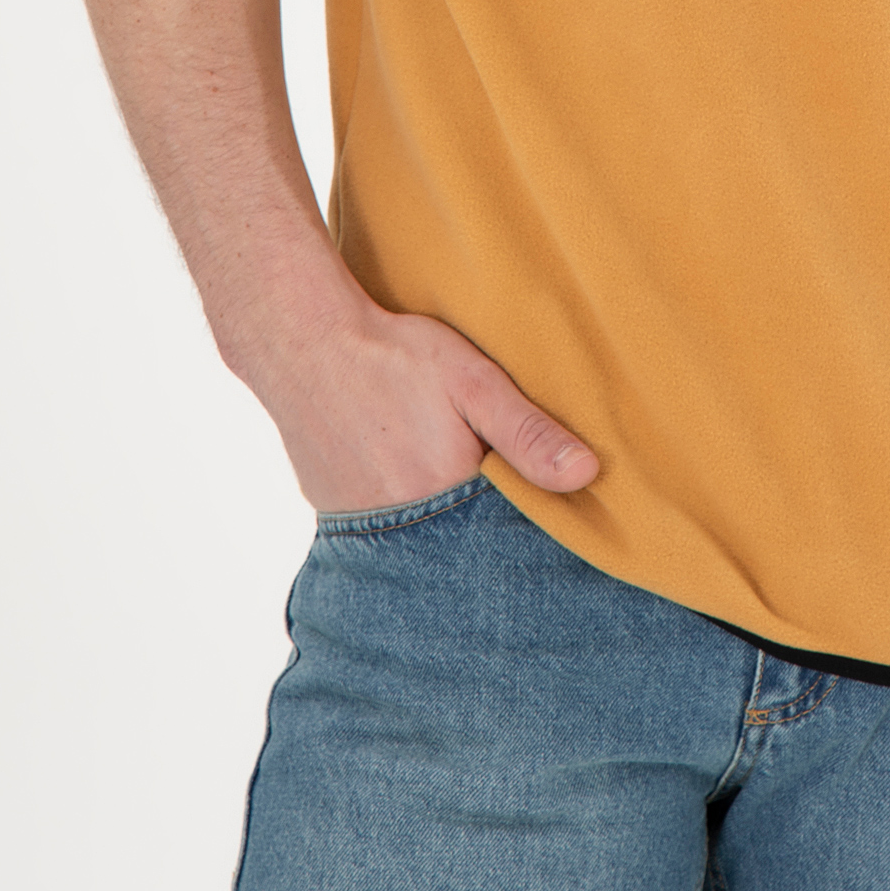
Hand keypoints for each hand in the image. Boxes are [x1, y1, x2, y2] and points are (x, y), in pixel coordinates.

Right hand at [251, 288, 599, 513]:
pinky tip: (409, 487)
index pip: (504, 537)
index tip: (555, 520)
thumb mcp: (473, 381)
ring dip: (444, 531)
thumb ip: (527, 431)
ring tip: (449, 493)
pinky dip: (406, 524)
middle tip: (495, 502)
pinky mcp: (335, 519)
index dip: (529, 525)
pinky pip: (385, 536)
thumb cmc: (393, 355)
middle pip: (462, 548)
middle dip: (486, 535)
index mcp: (443, 499)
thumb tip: (588, 475)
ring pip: (423, 545)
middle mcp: (400, 532)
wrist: (302, 342)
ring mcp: (361, 530)